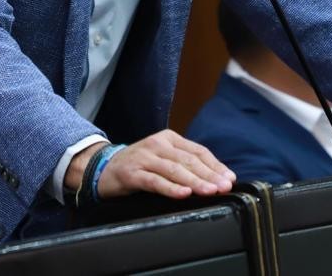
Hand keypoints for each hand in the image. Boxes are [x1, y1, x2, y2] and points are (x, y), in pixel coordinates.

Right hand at [66, 130, 235, 199]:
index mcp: (169, 138)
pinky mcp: (132, 173)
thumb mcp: (163, 159)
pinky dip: (170, 188)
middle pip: (188, 160)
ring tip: (209, 191)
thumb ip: (184, 165)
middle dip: (209, 175)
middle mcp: (158, 144)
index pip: (197, 151)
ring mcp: (144, 157)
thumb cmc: (139, 166)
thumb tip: (215, 179)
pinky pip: (154, 181)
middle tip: (224, 187)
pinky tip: (183, 194)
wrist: (102, 167)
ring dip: (194, 181)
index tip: (229, 178)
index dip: (215, 165)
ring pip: (174, 169)